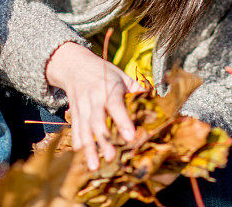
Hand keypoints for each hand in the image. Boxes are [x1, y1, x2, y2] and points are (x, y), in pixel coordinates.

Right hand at [45, 42, 143, 170]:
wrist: (75, 65)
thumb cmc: (104, 73)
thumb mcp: (121, 76)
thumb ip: (137, 90)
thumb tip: (157, 102)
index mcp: (109, 88)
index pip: (115, 105)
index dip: (122, 120)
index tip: (130, 136)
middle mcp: (93, 98)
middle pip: (97, 121)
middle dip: (104, 140)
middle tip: (112, 157)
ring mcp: (82, 106)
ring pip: (84, 129)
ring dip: (89, 148)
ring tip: (95, 166)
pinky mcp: (74, 112)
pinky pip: (75, 129)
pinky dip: (77, 142)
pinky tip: (81, 156)